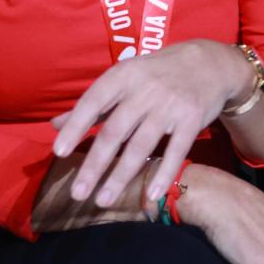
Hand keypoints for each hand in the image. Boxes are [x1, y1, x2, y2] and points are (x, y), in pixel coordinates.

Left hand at [50, 39, 251, 208]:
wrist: (209, 63)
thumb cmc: (157, 74)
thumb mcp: (124, 79)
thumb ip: (93, 105)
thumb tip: (54, 125)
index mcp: (123, 76)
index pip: (94, 101)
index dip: (76, 126)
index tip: (59, 152)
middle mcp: (145, 90)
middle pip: (115, 131)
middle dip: (94, 164)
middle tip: (77, 193)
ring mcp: (170, 105)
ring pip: (141, 145)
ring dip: (120, 176)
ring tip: (102, 200)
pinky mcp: (192, 119)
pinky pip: (176, 151)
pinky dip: (163, 174)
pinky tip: (149, 195)